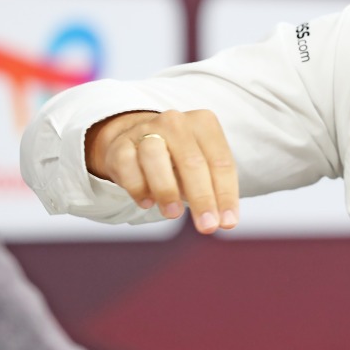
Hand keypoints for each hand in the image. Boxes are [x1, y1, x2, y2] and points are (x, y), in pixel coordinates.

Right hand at [85, 110, 238, 233]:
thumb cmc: (177, 160)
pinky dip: (138, 187)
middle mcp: (175, 123)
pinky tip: (147, 203)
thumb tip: (223, 220)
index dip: (226, 194)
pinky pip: (128, 165)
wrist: (136, 142)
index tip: (227, 223)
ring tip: (174, 215)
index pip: (220, 162)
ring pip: (155, 156)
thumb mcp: (201, 169)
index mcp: (203, 124)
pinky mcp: (121, 144)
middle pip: (192, 162)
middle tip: (207, 226)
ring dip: (166, 189)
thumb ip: (214, 190)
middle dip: (202, 198)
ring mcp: (146, 130)